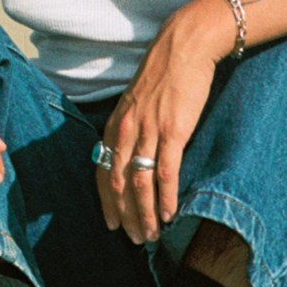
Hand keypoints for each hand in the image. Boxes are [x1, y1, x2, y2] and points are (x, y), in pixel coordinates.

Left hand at [97, 0, 227, 242]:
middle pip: (118, 182)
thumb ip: (132, 128)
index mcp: (116, 124)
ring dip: (145, 213)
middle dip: (124, 215)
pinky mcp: (173, 131)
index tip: (111, 223)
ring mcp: (148, 131)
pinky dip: (166, 197)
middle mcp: (126, 130)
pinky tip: (170, 214)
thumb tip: (135, 154)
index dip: (106, 200)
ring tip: (151, 235)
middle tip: (133, 239)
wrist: (184, 48)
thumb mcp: (137, 102)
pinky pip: (166, 171)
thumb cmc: (164, 74)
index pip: (102, 170)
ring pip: (140, 182)